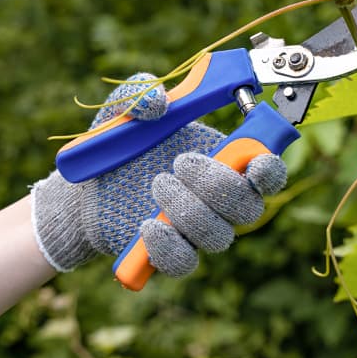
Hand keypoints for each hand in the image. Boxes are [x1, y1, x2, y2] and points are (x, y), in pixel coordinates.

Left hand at [31, 73, 286, 276]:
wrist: (87, 187)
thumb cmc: (119, 146)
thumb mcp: (124, 110)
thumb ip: (141, 94)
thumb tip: (159, 103)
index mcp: (224, 161)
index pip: (267, 173)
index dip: (270, 171)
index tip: (256, 163)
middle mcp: (219, 201)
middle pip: (248, 208)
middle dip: (219, 186)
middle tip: (181, 162)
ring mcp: (196, 231)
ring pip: (218, 236)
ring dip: (189, 210)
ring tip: (157, 183)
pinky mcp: (170, 254)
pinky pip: (184, 263)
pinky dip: (168, 246)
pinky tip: (149, 226)